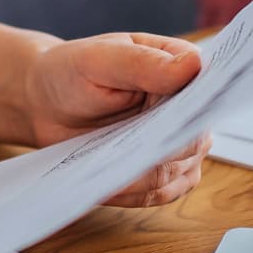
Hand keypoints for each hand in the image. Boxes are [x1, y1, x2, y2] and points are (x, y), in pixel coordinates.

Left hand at [20, 33, 209, 207]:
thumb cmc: (72, 71)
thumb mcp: (100, 58)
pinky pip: (160, 193)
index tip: (168, 124)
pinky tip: (109, 184)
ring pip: (179, 173)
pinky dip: (134, 192)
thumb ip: (145, 63)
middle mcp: (187, 109)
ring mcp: (177, 144)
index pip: (206, 94)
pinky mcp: (160, 173)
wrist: (46, 102)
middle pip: (194, 141)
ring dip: (145, 175)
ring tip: (110, 170)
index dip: (195, 111)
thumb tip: (194, 64)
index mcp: (181, 68)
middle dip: (162, 150)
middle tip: (126, 153)